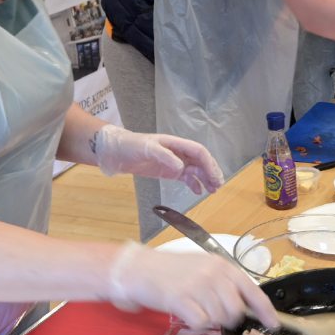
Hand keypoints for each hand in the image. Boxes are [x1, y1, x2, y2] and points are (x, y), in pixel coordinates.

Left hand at [92, 125, 223, 193]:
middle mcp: (178, 152)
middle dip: (211, 172)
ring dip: (205, 179)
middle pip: (200, 161)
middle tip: (218, 185)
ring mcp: (173, 162)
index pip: (198, 152)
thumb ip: (165, 157)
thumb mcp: (148, 148)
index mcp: (176, 143)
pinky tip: (199, 191)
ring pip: (195, 170)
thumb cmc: (131, 146)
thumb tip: (182, 168)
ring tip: (213, 190)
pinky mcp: (168, 171)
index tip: (214, 176)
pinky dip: (194, 184)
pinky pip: (185, 177)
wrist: (116, 152)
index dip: (208, 163)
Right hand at [103, 242, 279, 328]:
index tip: (273, 325)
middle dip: (228, 319)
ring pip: (220, 319)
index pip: (253, 290)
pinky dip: (195, 324)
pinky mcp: (182, 300)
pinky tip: (186, 313)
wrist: (138, 268)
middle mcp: (214, 274)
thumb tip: (245, 306)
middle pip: (237, 310)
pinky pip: (201, 324)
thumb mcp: (203, 267)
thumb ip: (224, 283)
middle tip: (211, 313)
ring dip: (210, 321)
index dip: (266, 311)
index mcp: (223, 265)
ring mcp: (198, 286)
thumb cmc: (170, 270)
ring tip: (195, 309)